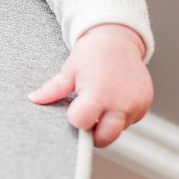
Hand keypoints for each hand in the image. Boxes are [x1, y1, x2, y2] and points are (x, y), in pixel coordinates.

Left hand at [27, 24, 152, 147]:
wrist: (118, 41)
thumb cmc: (91, 54)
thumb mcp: (69, 70)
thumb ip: (52, 89)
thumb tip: (33, 99)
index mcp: (98, 94)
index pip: (82, 123)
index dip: (75, 120)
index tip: (74, 111)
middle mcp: (120, 103)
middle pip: (105, 138)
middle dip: (93, 134)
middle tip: (87, 116)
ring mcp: (136, 105)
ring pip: (118, 130)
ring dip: (108, 123)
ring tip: (101, 101)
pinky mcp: (145, 105)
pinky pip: (130, 121)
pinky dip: (121, 116)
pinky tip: (114, 99)